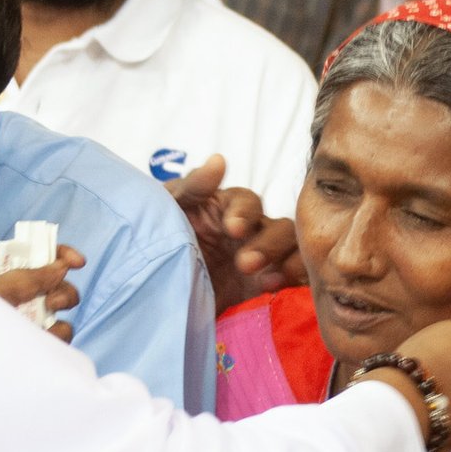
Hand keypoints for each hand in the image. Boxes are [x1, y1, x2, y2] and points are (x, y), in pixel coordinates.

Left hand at [0, 244, 84, 342]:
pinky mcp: (33, 342)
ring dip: (61, 313)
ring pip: (61, 310)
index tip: (78, 262)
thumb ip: (28, 278)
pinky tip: (43, 339)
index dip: (60, 255)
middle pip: (57, 284)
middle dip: (63, 291)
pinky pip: (59, 335)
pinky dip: (58, 335)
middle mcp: (18, 296)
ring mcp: (27, 320)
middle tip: (53, 302)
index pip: (37, 256)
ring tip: (45, 325)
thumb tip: (61, 267)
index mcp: (3, 275)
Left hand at [167, 155, 307, 311]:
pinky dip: (295, 278)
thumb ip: (191, 188)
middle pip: (279, 226)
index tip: (233, 228)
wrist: (154, 290)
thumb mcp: (168, 212)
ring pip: (293, 250)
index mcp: (226, 208)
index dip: (244, 213)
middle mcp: (250, 230)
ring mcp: (262, 258)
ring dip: (289, 260)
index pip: (247, 202)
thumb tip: (218, 160)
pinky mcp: (265, 284)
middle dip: (268, 244)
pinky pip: (294, 276)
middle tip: (245, 264)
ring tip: (269, 281)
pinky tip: (274, 288)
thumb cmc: (158, 240)